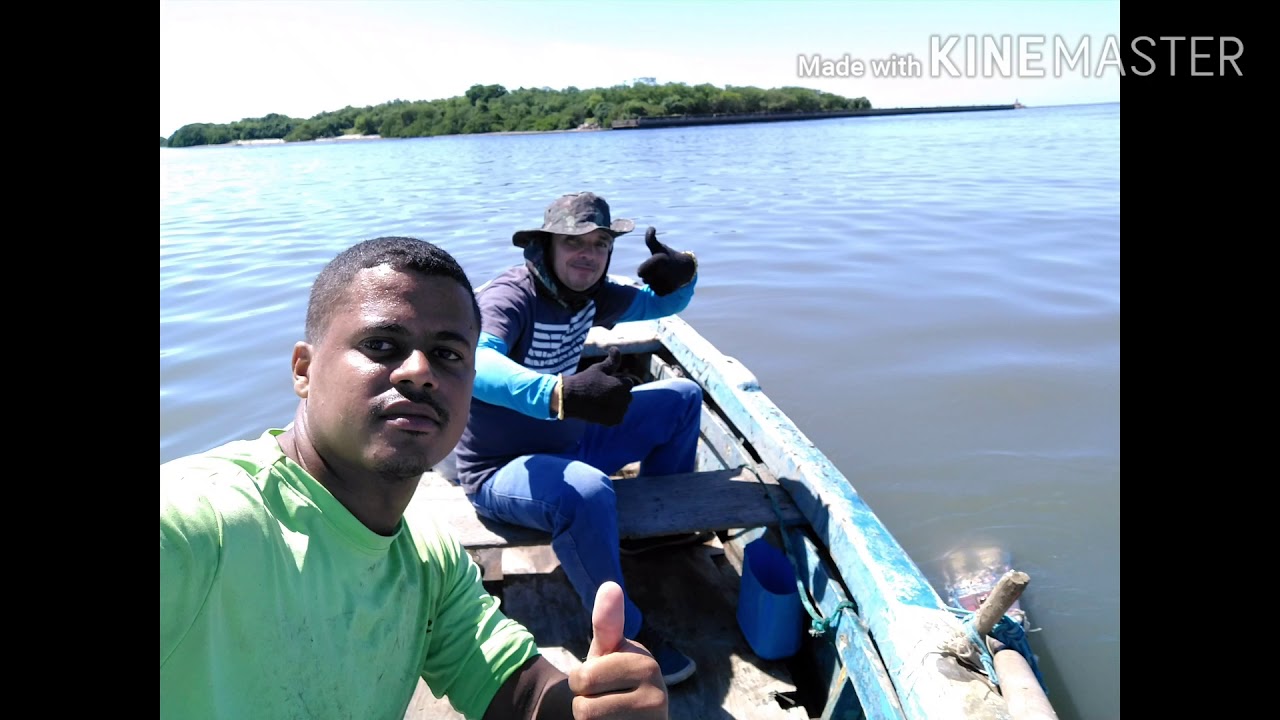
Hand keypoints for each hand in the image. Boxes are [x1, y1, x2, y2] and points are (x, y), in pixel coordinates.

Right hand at [560, 347, 632, 425]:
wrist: (570, 399)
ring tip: (600, 400)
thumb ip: (612, 360)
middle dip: (618, 393)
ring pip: (623, 406)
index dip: (616, 382)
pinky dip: (612, 413)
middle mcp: (623, 400)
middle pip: (627, 395)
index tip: (605, 383)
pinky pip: (618, 416)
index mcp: (621, 386)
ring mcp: (619, 412)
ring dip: (616, 403)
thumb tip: (616, 348)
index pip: (628, 383)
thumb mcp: (599, 368)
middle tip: (601, 392)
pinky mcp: (613, 421)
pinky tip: (600, 409)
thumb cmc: (585, 381)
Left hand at [569, 581, 667, 717]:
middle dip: (585, 703)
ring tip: (610, 715)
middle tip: (605, 699)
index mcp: (647, 665)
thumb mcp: (609, 651)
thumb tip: (610, 585)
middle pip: (583, 708)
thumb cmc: (617, 680)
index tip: (601, 679)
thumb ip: (607, 622)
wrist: (637, 717)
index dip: (581, 681)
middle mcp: (657, 698)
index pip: (583, 679)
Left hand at [636, 227, 696, 295]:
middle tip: (658, 270)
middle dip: (649, 276)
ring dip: (654, 282)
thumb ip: (650, 239)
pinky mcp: (671, 290)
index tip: (649, 267)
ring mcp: (668, 282)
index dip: (643, 270)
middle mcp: (664, 271)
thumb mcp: (659, 247)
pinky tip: (666, 282)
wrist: (685, 268)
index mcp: (660, 260)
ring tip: (663, 276)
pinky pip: (657, 292)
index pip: (640, 272)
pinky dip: (659, 289)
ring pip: (651, 286)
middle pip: (645, 279)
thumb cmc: (668, 256)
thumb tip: (651, 228)